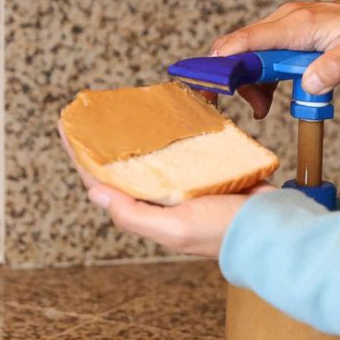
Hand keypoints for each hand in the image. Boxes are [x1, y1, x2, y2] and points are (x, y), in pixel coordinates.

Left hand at [59, 122, 273, 256]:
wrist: (273, 226)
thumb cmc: (224, 234)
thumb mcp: (173, 228)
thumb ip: (132, 214)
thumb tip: (93, 193)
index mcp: (146, 209)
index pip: (101, 180)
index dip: (81, 154)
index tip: (66, 126)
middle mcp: (160, 195)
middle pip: (123, 161)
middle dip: (105, 138)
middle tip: (93, 110)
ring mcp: (183, 181)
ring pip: (152, 149)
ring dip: (139, 129)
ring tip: (126, 105)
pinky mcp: (207, 168)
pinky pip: (185, 142)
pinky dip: (177, 126)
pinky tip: (173, 109)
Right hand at [211, 0, 339, 117]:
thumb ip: (338, 66)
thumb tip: (311, 84)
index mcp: (299, 22)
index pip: (247, 40)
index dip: (222, 62)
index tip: (204, 84)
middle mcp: (287, 21)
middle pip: (241, 50)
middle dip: (234, 81)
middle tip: (251, 110)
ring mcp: (289, 29)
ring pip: (250, 57)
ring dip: (249, 86)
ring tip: (263, 109)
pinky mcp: (293, 39)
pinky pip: (265, 60)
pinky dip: (261, 82)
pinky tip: (269, 100)